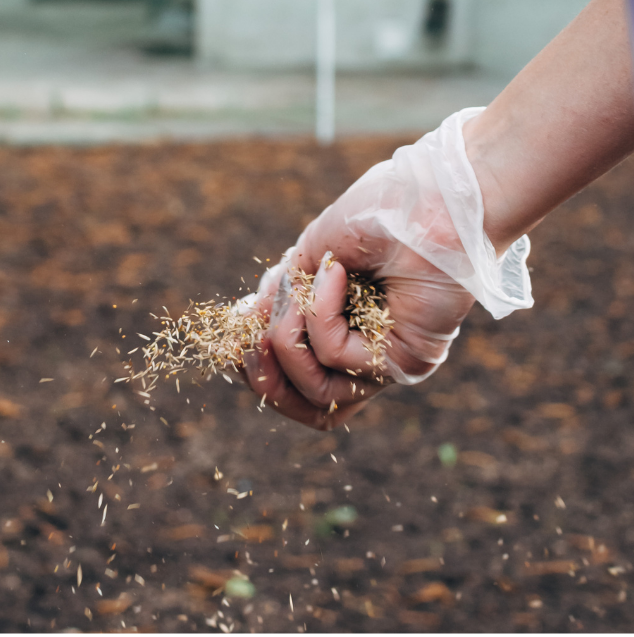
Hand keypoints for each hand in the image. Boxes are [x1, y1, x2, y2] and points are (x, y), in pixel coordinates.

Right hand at [240, 109, 532, 429]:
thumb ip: (282, 295)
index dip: (257, 368)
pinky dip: (320, 317)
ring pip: (316, 394)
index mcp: (344, 333)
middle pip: (305, 405)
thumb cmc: (381, 214)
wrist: (434, 197)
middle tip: (250, 338)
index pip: (296, 381)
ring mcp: (385, 363)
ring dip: (287, 344)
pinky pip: (337, 358)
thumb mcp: (312, 255)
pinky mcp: (403, 361)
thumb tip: (246, 325)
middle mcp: (365, 356)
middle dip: (262, 376)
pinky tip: (336, 275)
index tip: (236, 331)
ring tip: (296, 297)